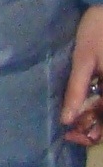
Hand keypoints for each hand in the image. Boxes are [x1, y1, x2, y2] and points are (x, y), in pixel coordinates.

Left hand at [60, 4, 102, 146]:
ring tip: (77, 120)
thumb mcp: (83, 59)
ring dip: (97, 120)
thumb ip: (76, 89)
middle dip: (94, 130)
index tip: (70, 135)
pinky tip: (87, 106)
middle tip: (71, 130)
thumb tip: (67, 119)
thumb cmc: (97, 30)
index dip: (91, 136)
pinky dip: (101, 108)